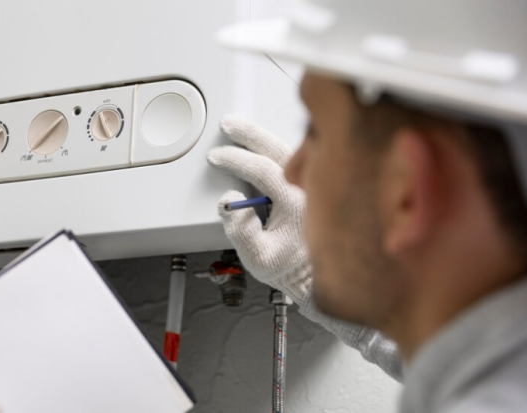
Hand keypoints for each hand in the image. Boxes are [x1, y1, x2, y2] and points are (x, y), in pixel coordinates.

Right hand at [207, 115, 310, 302]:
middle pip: (278, 150)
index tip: (216, 157)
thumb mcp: (258, 258)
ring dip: (260, 137)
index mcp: (295, 203)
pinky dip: (271, 147)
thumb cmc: (286, 266)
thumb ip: (241, 232)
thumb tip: (230, 200)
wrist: (309, 274)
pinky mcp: (306, 185)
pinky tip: (257, 143)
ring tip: (238, 128)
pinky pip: (291, 158)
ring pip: (286, 150)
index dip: (236, 161)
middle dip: (250, 135)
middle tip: (227, 125)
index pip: (263, 171)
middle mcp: (306, 189)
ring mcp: (309, 184)